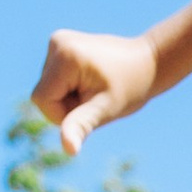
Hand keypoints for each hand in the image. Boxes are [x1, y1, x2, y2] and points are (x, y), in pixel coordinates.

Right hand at [31, 28, 157, 156]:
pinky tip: (91, 80)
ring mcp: (58, 41)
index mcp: (64, 56)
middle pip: (44, 94)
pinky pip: (54, 79)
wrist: (149, 63)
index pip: (42, 99)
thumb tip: (69, 150)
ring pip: (48, 88)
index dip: (62, 114)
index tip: (90, 106)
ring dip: (70, 97)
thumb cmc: (131, 87)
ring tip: (97, 87)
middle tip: (98, 96)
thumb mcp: (105, 109)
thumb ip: (81, 125)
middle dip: (68, 105)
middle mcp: (57, 42)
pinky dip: (70, 88)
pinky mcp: (62, 44)